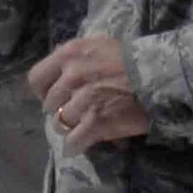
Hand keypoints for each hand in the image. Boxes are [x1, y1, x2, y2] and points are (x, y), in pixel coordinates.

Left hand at [29, 35, 148, 150]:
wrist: (155, 74)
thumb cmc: (127, 58)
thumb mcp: (95, 46)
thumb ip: (74, 58)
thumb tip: (60, 73)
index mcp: (69, 54)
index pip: (36, 78)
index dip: (43, 91)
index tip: (53, 96)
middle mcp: (71, 76)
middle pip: (49, 104)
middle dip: (59, 110)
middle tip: (73, 112)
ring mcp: (83, 101)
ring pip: (60, 124)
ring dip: (69, 128)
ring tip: (80, 127)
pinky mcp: (96, 123)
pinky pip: (73, 142)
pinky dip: (75, 146)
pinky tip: (80, 145)